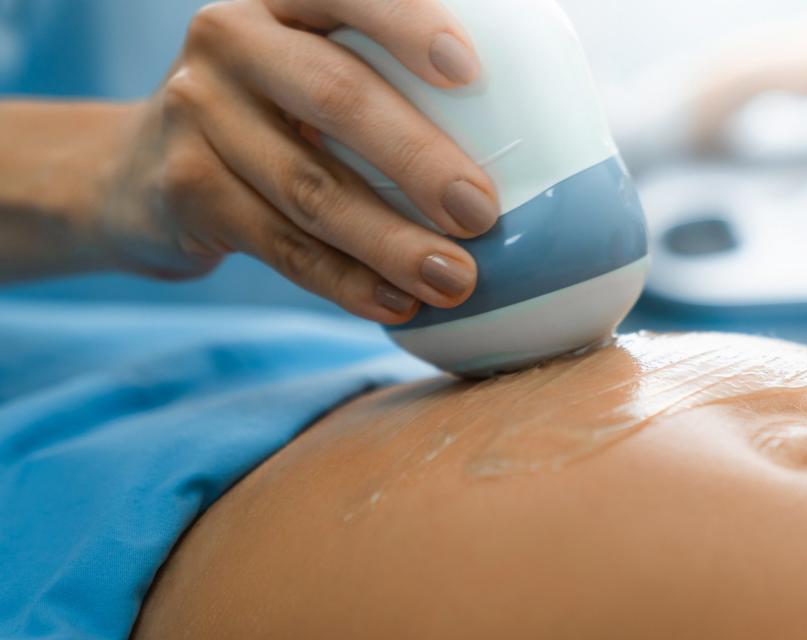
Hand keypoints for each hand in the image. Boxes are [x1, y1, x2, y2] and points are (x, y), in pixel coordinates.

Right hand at [97, 0, 497, 322]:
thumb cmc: (273, 115)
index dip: (408, 25)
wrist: (142, 168)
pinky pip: (282, 245)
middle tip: (481, 212)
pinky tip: (396, 304)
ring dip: (392, 243)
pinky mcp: (185, 189)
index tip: (471, 72)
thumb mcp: (309, 69)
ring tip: (455, 280)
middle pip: (337, 97)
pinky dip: (346, 280)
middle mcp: (230, 39)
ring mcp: (197, 112)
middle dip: (419, 160)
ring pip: (311, 189)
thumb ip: (383, 80)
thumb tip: (523, 138)